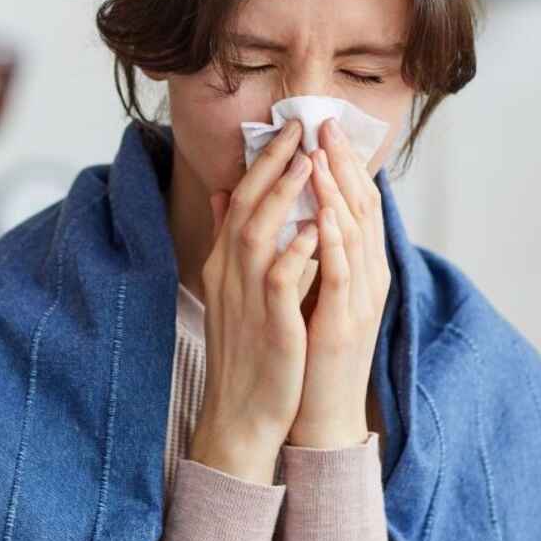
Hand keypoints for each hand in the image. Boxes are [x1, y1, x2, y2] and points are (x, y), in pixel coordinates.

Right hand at [189, 120, 320, 483]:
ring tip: (307, 163)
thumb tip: (228, 194)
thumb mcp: (231, 290)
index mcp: (224, 264)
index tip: (286, 131)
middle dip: (272, 165)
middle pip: (247, 207)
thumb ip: (232, 240)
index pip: (241, 201)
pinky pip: (281, 279)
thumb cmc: (245, 349)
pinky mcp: (269, 324)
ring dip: (284, 197)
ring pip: (260, 234)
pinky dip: (297, 251)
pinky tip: (317, 228)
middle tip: (298, 129)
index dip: (263, 164)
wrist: (240, 412)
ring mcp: (247, 298)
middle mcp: (230, 274)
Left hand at [289, 118, 390, 449]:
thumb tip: (288, 210)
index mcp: (359, 268)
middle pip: (362, 208)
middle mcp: (368, 277)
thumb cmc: (312, 349)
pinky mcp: (347, 323)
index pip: (355, 204)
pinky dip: (332, 240)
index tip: (322, 128)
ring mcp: (361, 300)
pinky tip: (321, 213)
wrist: (319, 410)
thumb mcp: (309, 291)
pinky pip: (341, 274)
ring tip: (320, 155)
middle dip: (342, 164)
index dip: (341, 164)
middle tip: (326, 125)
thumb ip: (304, 250)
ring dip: (337, 192)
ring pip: (354, 234)